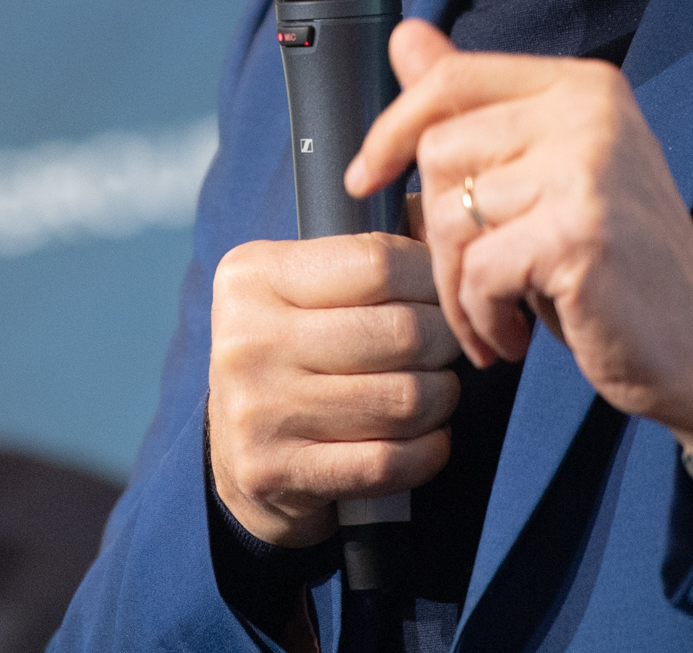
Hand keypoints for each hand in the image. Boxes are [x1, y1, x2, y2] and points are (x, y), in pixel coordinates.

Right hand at [207, 231, 463, 546]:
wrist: (241, 453)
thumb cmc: (299, 349)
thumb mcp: (313, 284)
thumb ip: (381, 245)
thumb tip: (452, 221)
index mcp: (253, 275)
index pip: (379, 263)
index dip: (433, 279)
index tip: (445, 295)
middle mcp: (246, 339)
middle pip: (401, 332)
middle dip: (446, 342)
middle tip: (451, 348)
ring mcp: (256, 410)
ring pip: (404, 399)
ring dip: (441, 398)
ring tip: (436, 390)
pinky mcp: (273, 470)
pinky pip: (388, 462)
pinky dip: (428, 451)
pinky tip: (427, 438)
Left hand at [344, 21, 692, 460]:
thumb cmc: (617, 267)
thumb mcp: (547, 175)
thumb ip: (479, 108)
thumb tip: (405, 37)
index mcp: (582, 86)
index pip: (453, 78)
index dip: (392, 128)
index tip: (367, 178)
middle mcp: (589, 112)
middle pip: (440, 150)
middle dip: (434, 234)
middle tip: (471, 284)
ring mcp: (588, 169)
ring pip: (451, 216)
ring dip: (457, 288)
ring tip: (493, 318)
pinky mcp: (581, 233)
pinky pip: (480, 271)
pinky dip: (482, 318)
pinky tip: (513, 337)